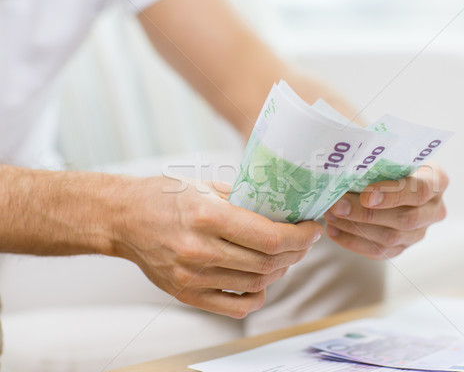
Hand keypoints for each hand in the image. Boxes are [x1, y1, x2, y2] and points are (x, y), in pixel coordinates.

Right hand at [113, 176, 321, 317]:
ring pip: (257, 283)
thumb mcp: (205, 186)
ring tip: (285, 255)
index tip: (312, 229)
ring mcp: (192, 276)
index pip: (270, 237)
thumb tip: (283, 208)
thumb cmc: (164, 197)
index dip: (301, 236)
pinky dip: (258, 295)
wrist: (123, 219)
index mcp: (207, 216)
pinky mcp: (186, 294)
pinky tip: (262, 280)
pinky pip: (236, 306)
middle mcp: (200, 249)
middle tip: (304, 241)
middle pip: (268, 261)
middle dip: (297, 251)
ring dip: (280, 270)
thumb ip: (244, 199)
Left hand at [323, 164, 447, 259]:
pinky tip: (333, 230)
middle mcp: (434, 209)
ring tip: (331, 215)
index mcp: (437, 180)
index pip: (419, 190)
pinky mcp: (403, 247)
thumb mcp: (389, 153)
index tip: (365, 195)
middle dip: (367, 214)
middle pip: (405, 219)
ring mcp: (420, 232)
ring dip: (356, 227)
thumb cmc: (387, 160)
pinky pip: (379, 251)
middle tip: (337, 206)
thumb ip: (376, 158)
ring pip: (391, 237)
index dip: (393, 194)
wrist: (387, 178)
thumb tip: (346, 162)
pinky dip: (353, 242)